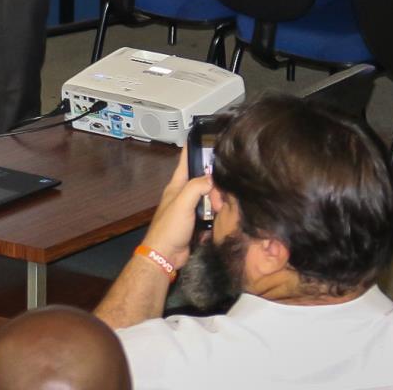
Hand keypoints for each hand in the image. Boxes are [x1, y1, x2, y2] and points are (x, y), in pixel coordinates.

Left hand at [141, 147, 213, 263]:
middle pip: (203, 180)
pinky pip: (211, 213)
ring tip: (224, 204)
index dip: (194, 148)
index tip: (206, 136)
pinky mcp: (197, 223)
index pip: (186, 160)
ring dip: (217, 199)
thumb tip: (212, 178)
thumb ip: (196, 187)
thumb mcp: (182, 202)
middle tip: (222, 189)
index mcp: (177, 186)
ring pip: (209, 196)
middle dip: (214, 182)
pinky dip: (218, 213)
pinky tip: (226, 213)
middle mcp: (183, 194)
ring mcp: (191, 209)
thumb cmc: (170, 227)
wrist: (166, 255)